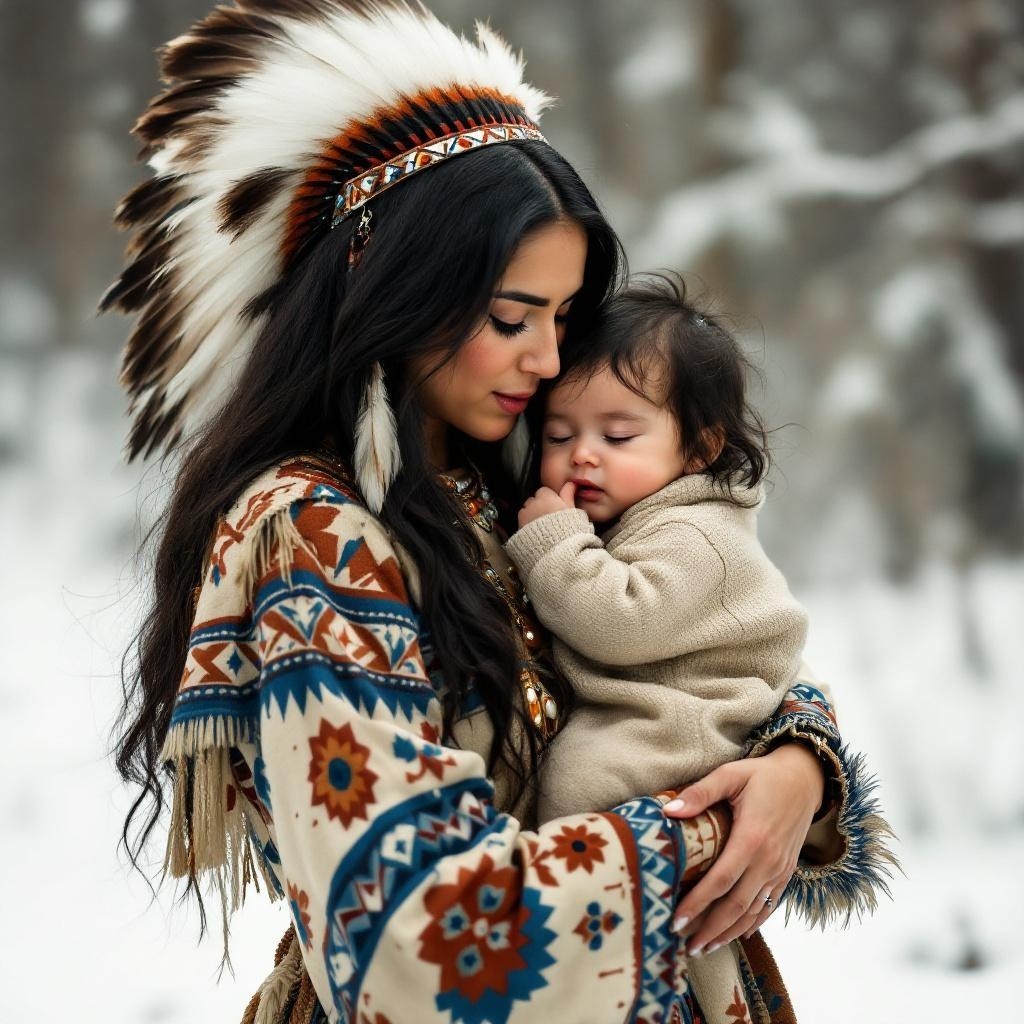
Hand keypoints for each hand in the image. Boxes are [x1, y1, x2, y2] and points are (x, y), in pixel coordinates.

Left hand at [517, 482, 576, 527]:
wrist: (556, 547)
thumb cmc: (567, 529)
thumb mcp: (571, 509)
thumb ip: (568, 493)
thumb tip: (571, 483)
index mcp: (547, 497)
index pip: (544, 491)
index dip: (550, 499)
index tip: (554, 507)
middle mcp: (533, 503)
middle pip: (534, 500)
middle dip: (539, 506)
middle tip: (548, 518)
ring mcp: (525, 514)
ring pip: (526, 510)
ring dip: (532, 514)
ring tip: (542, 526)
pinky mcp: (519, 525)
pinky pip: (521, 520)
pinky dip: (526, 524)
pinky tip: (535, 532)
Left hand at [662, 742, 824, 955]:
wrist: (805, 778)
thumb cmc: (762, 775)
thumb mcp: (730, 774)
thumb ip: (700, 792)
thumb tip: (668, 811)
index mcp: (752, 837)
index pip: (721, 880)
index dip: (699, 903)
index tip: (677, 920)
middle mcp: (769, 859)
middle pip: (737, 904)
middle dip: (710, 928)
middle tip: (686, 946)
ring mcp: (780, 869)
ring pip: (754, 911)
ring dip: (729, 932)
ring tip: (705, 947)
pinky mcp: (787, 872)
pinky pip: (770, 905)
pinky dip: (753, 923)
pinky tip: (735, 933)